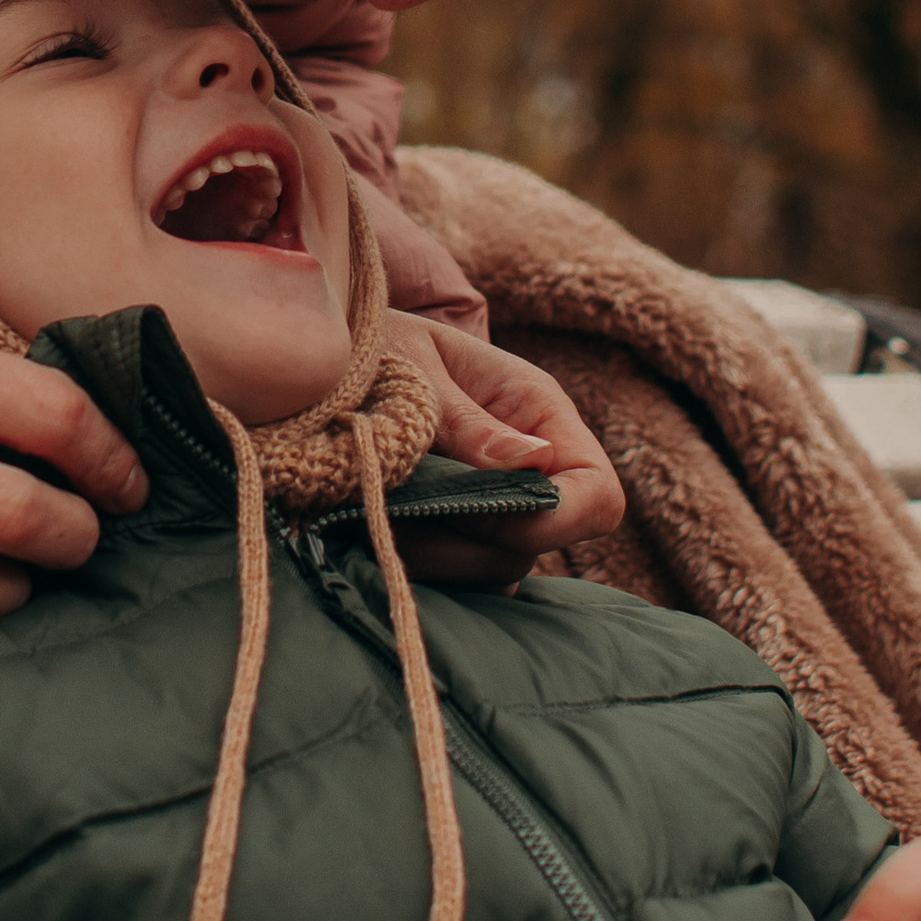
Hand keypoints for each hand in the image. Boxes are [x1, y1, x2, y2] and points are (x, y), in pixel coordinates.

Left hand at [385, 313, 625, 589]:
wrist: (324, 352)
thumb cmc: (373, 343)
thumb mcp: (411, 366)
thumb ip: (465, 420)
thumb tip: (533, 464)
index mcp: (536, 411)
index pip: (597, 493)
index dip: (553, 519)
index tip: (473, 510)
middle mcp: (527, 465)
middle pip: (540, 544)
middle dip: (470, 541)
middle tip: (399, 509)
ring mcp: (493, 502)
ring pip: (495, 569)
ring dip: (436, 556)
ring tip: (379, 513)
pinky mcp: (453, 529)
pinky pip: (458, 576)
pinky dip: (421, 565)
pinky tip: (379, 529)